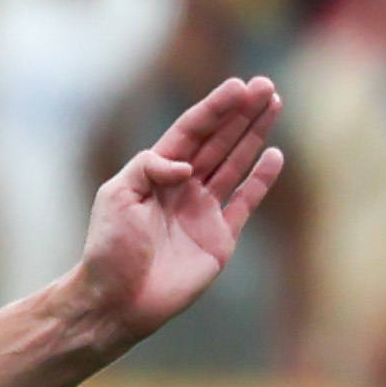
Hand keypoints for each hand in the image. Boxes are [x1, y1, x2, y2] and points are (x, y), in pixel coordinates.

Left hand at [69, 75, 283, 343]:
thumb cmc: (109, 249)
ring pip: (234, 163)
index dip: (215, 108)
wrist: (116, 301)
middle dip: (242, 113)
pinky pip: (245, 201)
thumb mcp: (116, 196)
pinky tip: (275, 154)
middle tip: (267, 85)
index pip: (192, 131)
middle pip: (218, 140)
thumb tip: (185, 165)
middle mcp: (182, 186)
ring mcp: (203, 211)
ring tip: (275, 104)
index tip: (239, 85)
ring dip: (254, 134)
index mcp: (156, 171)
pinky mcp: (219, 238)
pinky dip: (261, 180)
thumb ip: (148, 167)